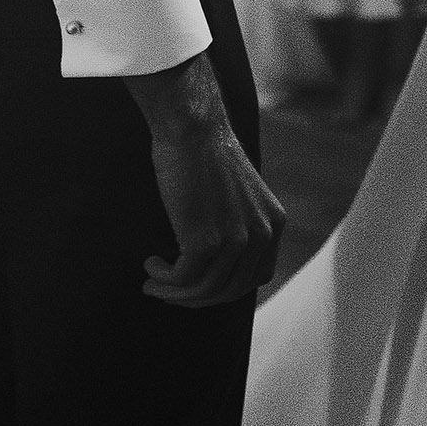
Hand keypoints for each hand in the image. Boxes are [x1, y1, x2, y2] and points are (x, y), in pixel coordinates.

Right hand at [137, 51, 286, 308]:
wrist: (192, 127)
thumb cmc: (205, 153)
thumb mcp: (238, 193)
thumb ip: (238, 223)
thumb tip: (216, 259)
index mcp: (274, 224)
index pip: (255, 277)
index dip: (224, 289)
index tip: (197, 286)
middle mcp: (262, 235)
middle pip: (229, 290)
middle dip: (196, 298)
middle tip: (169, 292)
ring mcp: (236, 240)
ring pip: (204, 290)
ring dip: (174, 293)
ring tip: (153, 284)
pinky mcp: (205, 241)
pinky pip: (183, 279)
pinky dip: (164, 279)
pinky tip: (151, 265)